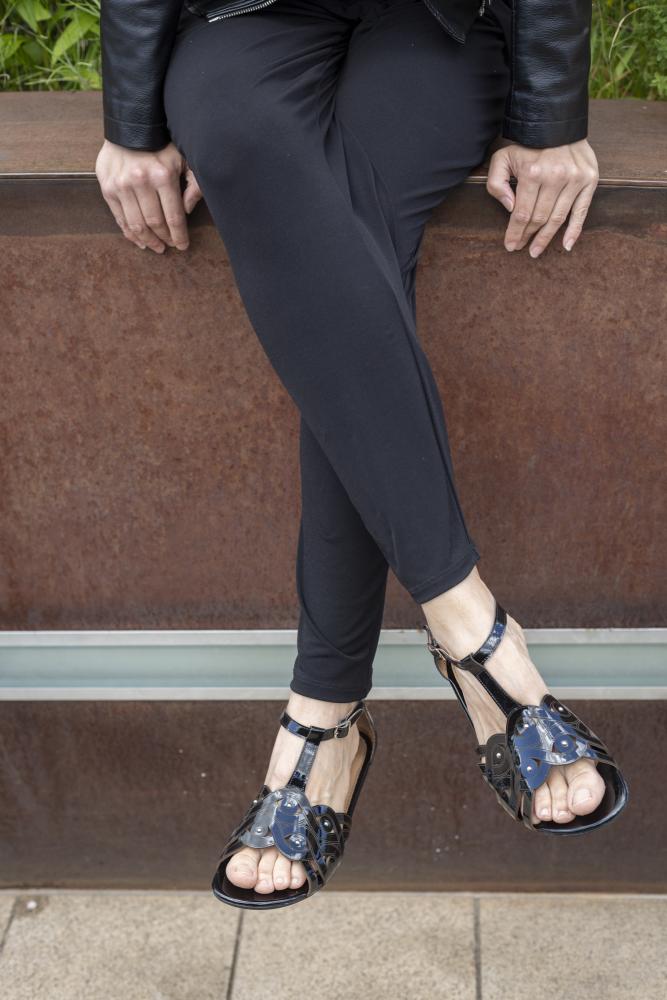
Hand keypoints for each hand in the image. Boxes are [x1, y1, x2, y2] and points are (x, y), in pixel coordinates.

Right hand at [95, 140, 202, 252]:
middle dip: (165, 239)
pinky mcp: (108, 188)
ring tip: (156, 247)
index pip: (173, 217)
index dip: (179, 236)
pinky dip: (130, 233)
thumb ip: (194, 183)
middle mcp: (140, 181)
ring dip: (148, 241)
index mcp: (163, 176)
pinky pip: (120, 218)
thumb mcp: (185, 157)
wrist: (129, 125)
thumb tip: (188, 210)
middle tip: (170, 246)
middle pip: (155, 223)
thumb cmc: (162, 143)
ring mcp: (121, 186)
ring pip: (136, 225)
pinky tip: (139, 241)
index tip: (183, 246)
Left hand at [486, 139, 598, 256]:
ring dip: (546, 238)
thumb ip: (497, 183)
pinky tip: (566, 245)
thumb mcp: (503, 158)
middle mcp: (556, 177)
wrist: (558, 123)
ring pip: (558, 218)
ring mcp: (575, 179)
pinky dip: (574, 231)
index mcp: (533, 173)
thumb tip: (509, 208)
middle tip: (520, 248)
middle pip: (539, 218)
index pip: (522, 213)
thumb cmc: (527, 145)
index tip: (510, 245)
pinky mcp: (589, 180)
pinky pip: (582, 211)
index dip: (515, 232)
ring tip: (536, 250)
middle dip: (528, 236)